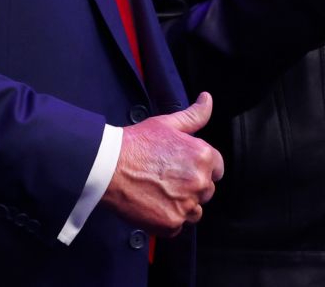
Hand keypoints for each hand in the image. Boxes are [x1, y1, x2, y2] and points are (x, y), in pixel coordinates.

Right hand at [101, 92, 224, 235]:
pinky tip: (152, 204)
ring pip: (195, 211)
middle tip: (166, 179)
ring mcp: (186, 205)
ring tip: (159, 193)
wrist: (108, 167)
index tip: (183, 168)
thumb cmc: (136, 143)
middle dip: (191, 186)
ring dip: (182, 205)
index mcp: (202, 156)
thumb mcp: (166, 123)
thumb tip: (208, 99)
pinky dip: (167, 219)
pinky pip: (178, 226)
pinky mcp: (172, 223)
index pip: (216, 169)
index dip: (200, 168)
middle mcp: (199, 181)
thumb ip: (193, 115)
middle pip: (206, 191)